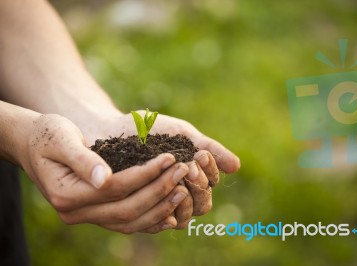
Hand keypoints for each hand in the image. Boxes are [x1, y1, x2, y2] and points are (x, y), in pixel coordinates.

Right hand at [20, 114, 191, 233]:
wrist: (36, 144)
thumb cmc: (48, 135)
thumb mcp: (60, 139)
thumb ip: (82, 159)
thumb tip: (104, 178)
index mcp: (66, 194)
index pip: (115, 188)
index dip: (145, 174)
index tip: (169, 158)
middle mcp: (76, 212)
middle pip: (126, 208)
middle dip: (159, 190)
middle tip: (183, 170)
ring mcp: (87, 217)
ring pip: (129, 222)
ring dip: (159, 207)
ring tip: (183, 189)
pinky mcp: (98, 214)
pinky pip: (127, 223)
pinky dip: (150, 220)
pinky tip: (171, 212)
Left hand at [81, 112, 240, 228]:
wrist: (111, 129)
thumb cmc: (148, 130)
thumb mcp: (183, 134)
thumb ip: (210, 149)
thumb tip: (237, 166)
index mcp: (192, 177)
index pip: (210, 186)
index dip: (209, 173)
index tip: (200, 156)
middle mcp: (180, 194)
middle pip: (202, 205)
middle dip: (199, 186)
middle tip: (189, 166)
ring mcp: (161, 203)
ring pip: (184, 216)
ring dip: (183, 198)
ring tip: (175, 177)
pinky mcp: (141, 210)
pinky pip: (157, 221)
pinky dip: (163, 208)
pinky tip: (159, 192)